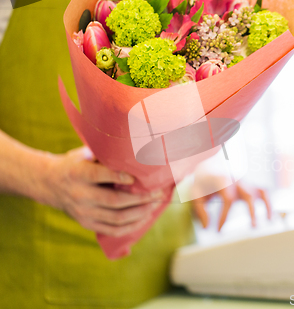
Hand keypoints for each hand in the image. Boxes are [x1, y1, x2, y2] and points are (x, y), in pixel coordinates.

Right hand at [37, 146, 163, 236]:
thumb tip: (132, 147)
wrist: (50, 183)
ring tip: (155, 205)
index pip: (99, 175)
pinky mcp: (87, 224)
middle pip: (114, 201)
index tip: (136, 177)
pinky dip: (131, 226)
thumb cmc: (75, 164)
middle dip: (140, 198)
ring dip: (140, 213)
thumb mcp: (83, 153)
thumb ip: (102, 153)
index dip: (119, 176)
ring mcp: (83, 212)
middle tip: (158, 193)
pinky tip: (144, 219)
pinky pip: (112, 230)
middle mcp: (79, 195)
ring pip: (116, 218)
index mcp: (77, 173)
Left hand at [191, 175, 271, 230]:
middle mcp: (237, 180)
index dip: (224, 216)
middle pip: (248, 195)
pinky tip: (271, 217)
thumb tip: (207, 227)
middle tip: (254, 227)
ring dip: (267, 206)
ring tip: (269, 221)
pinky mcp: (251, 184)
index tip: (219, 230)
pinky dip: (269, 203)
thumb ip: (200, 210)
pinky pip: (264, 192)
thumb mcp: (196, 193)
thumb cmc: (204, 181)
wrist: (211, 163)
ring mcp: (246, 181)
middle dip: (252, 211)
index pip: (228, 200)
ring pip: (261, 192)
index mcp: (223, 180)